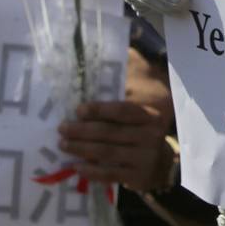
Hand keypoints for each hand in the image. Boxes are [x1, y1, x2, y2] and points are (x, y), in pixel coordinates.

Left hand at [58, 48, 175, 192]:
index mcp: (149, 115)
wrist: (162, 163)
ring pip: (106, 153)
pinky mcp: (136, 177)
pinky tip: (76, 166)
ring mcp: (143, 158)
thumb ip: (127, 82)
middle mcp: (149, 136)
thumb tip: (111, 48)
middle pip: (110, 132)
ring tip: (63, 145)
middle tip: (62, 128)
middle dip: (82, 131)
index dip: (99, 110)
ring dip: (81, 149)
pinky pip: (110, 174)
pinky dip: (91, 171)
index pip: (122, 111)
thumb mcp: (142, 105)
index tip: (77, 110)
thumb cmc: (142, 129)